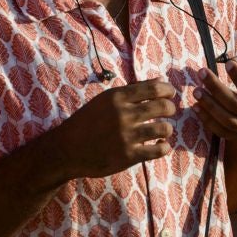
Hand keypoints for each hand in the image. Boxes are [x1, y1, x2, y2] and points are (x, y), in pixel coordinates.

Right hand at [49, 79, 178, 177]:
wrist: (66, 150)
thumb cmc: (87, 122)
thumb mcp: (105, 100)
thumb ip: (132, 91)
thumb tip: (160, 80)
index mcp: (117, 97)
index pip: (154, 88)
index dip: (167, 90)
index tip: (170, 94)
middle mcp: (123, 114)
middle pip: (163, 107)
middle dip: (171, 108)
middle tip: (169, 112)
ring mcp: (126, 136)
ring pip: (164, 129)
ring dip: (167, 129)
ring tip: (162, 131)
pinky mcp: (128, 156)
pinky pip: (159, 150)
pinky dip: (164, 147)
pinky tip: (159, 145)